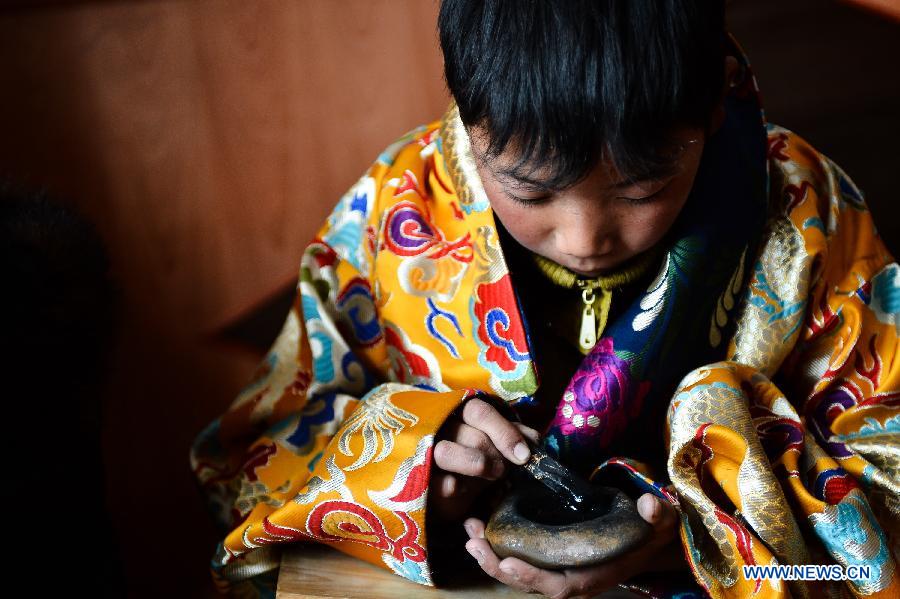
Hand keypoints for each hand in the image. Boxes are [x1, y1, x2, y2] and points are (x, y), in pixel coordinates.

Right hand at [431, 398, 539, 520]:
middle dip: (495, 455)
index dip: (504, 432)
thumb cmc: (471, 465)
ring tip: (489, 478)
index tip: (523, 456)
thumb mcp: (492, 447)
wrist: (440, 492)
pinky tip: (459, 488)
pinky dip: (451, 487)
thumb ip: (510, 438)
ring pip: (446, 452)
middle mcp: (441, 430)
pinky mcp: (417, 482)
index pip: (480, 411)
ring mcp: (425, 454)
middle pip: (472, 435)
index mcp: (459, 417)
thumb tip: (535, 439)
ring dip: (475, 465)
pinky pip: (434, 482)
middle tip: (504, 471)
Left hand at [463, 493, 682, 597]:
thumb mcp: (661, 522)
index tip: (508, 564)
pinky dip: (498, 548)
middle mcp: (573, 578)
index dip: (533, 578)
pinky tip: (480, 529)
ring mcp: (559, 571)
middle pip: (529, 583)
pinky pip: (520, 559)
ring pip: (519, 573)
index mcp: (594, 575)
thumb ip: (658, 515)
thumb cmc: (651, 531)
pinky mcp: (550, 559)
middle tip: (473, 542)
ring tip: (469, 533)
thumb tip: (650, 504)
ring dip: (491, 556)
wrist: (649, 540)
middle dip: (498, 566)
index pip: (560, 585)